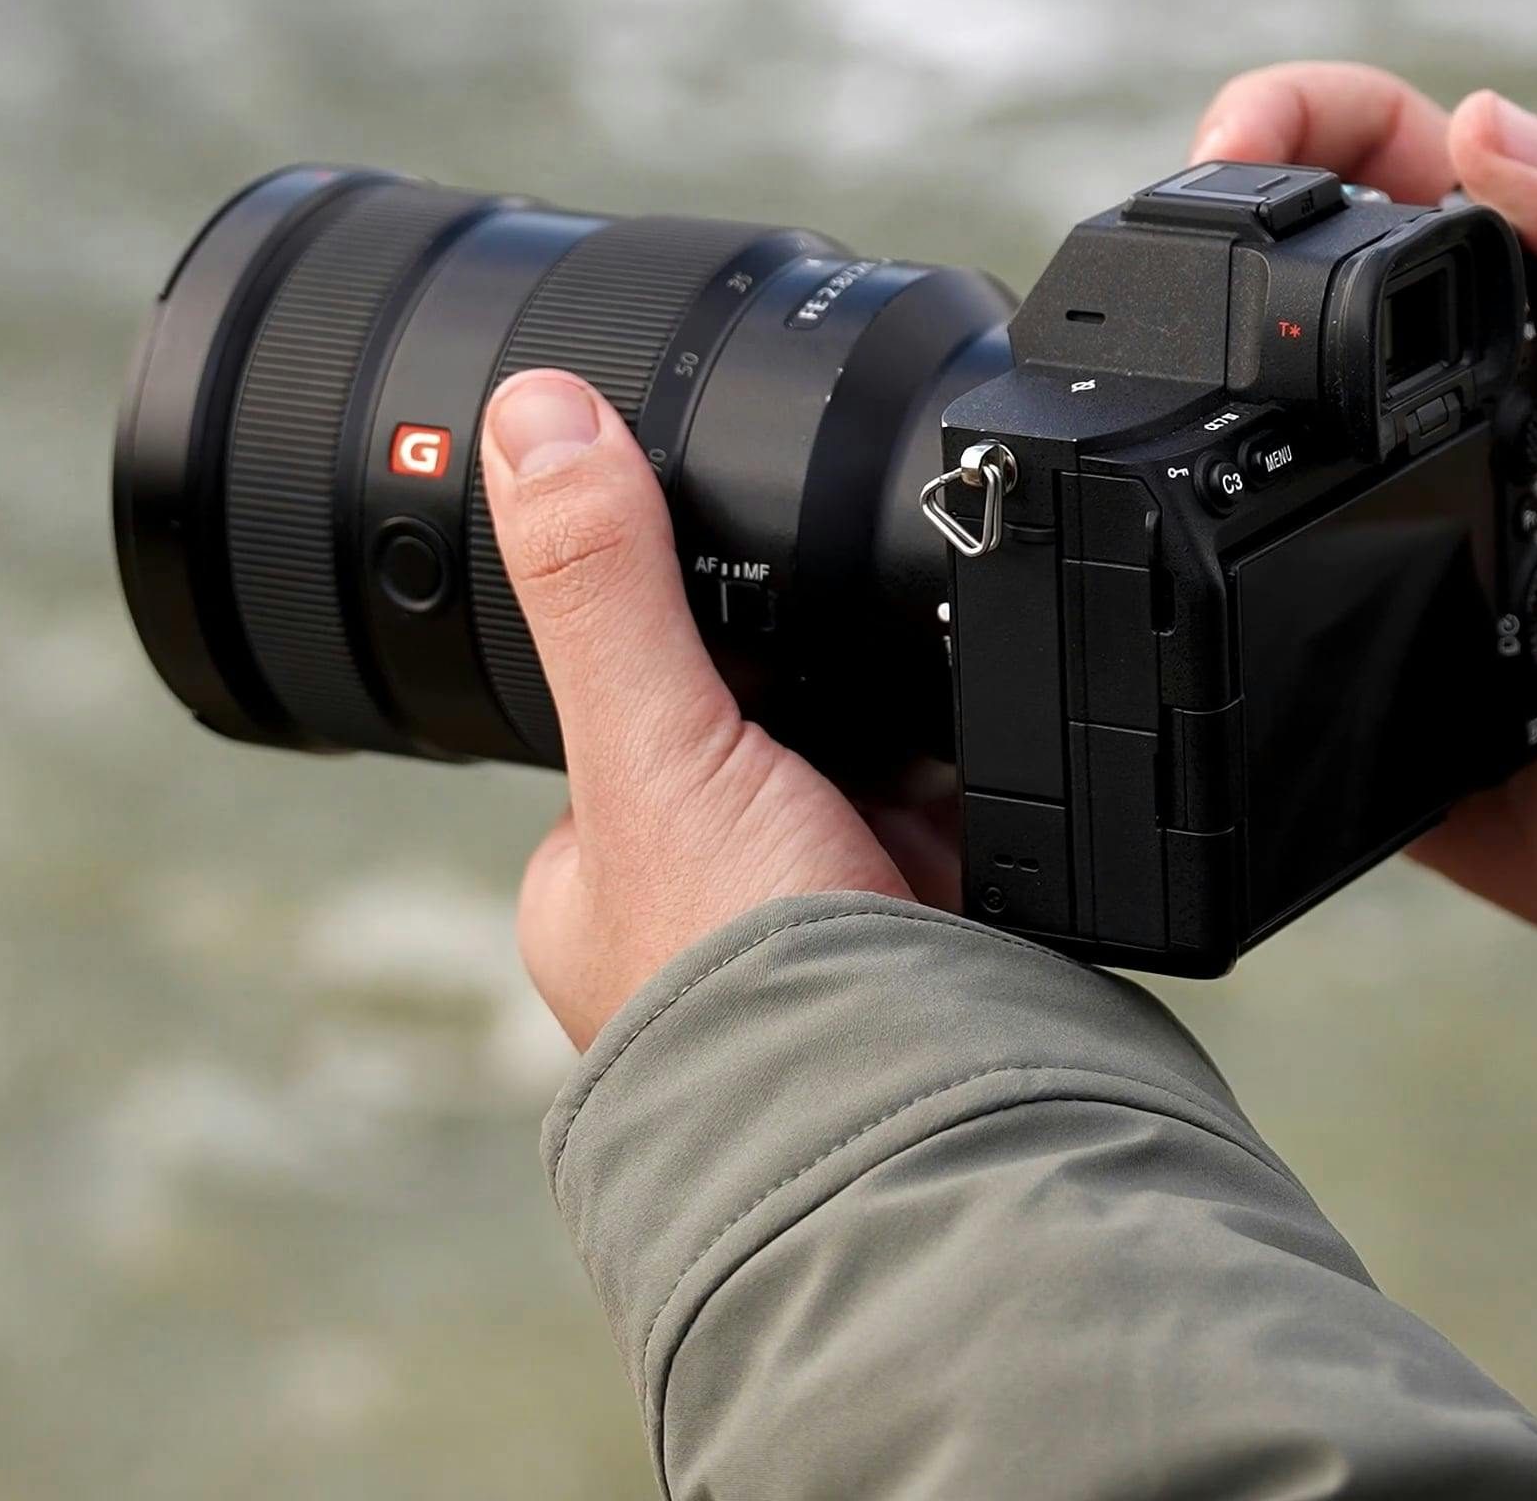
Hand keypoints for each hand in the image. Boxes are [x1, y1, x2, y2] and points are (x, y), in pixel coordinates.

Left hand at [481, 370, 940, 1048]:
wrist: (908, 1124)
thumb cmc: (738, 994)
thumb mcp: (653, 752)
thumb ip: (605, 583)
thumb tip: (533, 412)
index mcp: (603, 873)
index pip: (638, 695)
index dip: (692, 628)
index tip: (739, 559)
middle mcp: (711, 904)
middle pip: (772, 720)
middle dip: (827, 689)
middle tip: (858, 649)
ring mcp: (832, 925)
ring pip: (880, 761)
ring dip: (917, 732)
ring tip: (925, 733)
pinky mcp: (950, 934)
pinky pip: (977, 808)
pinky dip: (996, 778)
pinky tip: (1003, 762)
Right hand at [1188, 64, 1536, 938]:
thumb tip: (1484, 128)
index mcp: (1514, 285)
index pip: (1378, 147)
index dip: (1292, 116)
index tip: (1230, 140)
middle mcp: (1419, 363)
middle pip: (1271, 244)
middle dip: (1196, 214)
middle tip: (1159, 246)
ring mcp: (1352, 469)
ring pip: (1221, 375)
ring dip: (1166, 347)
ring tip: (1136, 352)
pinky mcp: (1306, 576)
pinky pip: (1211, 522)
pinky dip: (1168, 492)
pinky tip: (1150, 485)